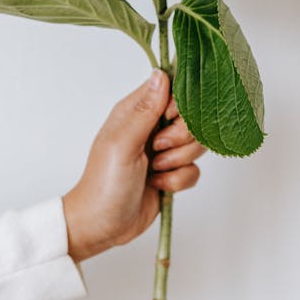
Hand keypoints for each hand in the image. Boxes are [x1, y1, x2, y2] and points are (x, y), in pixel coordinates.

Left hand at [62, 69, 205, 261]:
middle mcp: (152, 127)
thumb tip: (160, 74)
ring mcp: (163, 151)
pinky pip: (194, 169)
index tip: (167, 121)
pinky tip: (158, 185)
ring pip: (196, 144)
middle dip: (180, 139)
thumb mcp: (122, 143)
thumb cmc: (104, 183)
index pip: (172, 90)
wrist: (103, 225)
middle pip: (191, 118)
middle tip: (156, 150)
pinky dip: (178, 180)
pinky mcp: (172, 173)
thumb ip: (145, 110)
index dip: (178, 105)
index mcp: (136, 112)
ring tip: (154, 170)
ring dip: (178, 161)